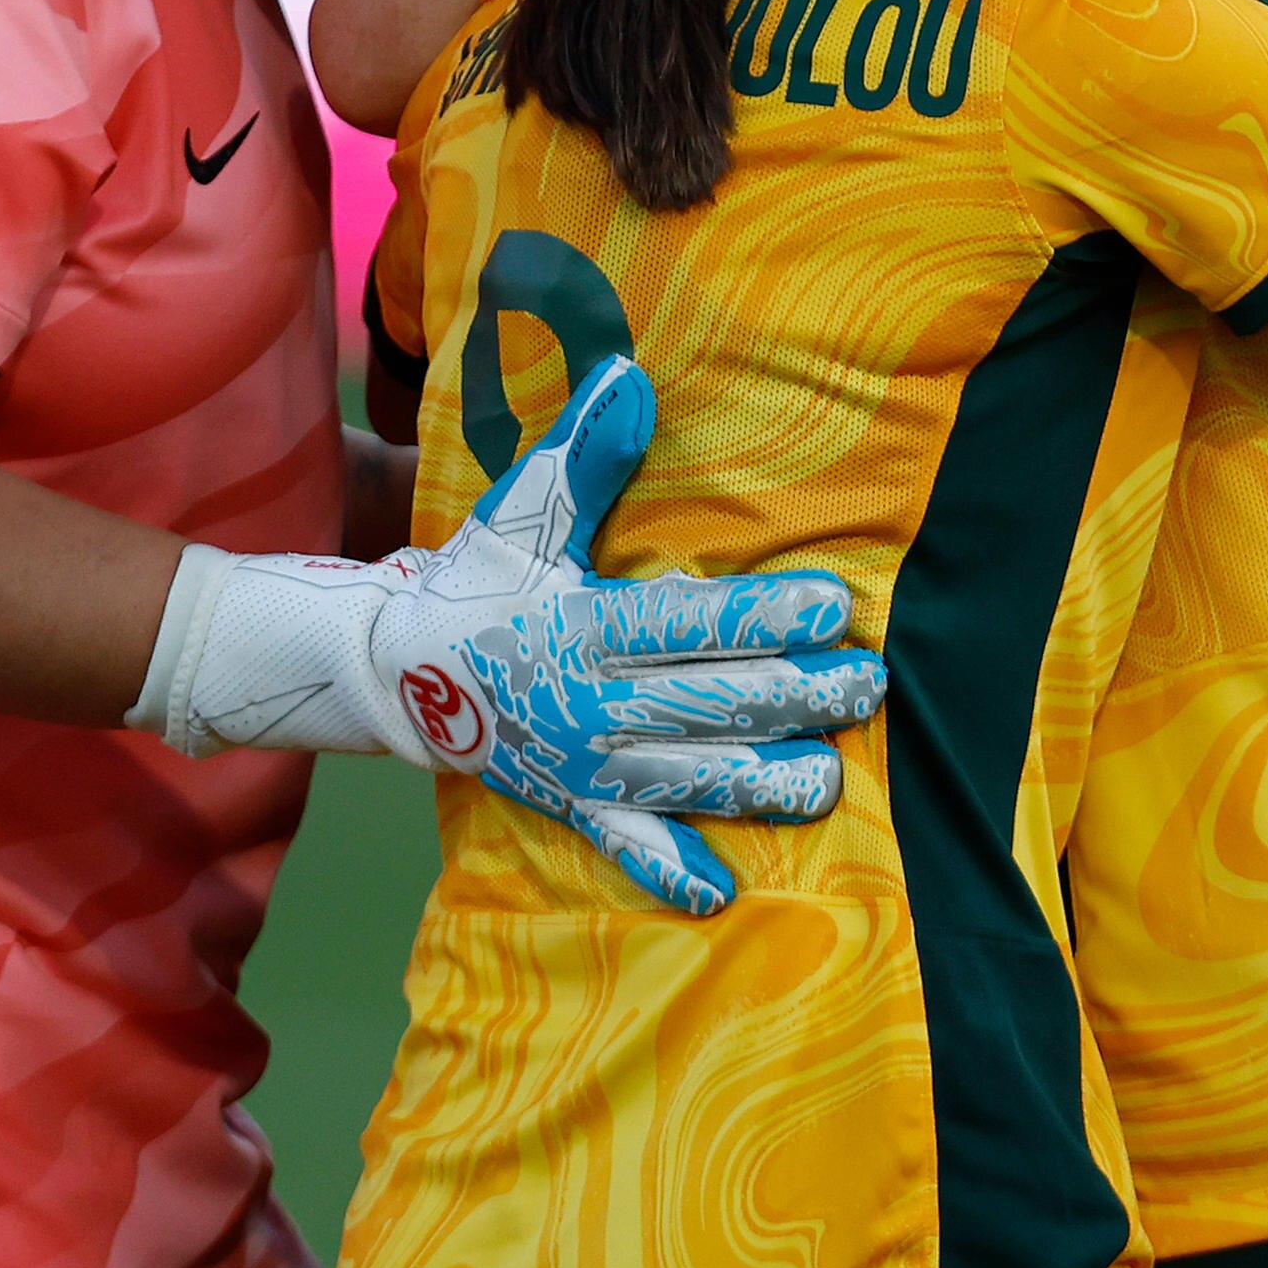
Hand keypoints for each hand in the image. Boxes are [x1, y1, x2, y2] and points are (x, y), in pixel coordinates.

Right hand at [140, 358, 883, 914]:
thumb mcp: (523, 511)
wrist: (399, 675)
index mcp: (582, 624)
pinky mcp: (574, 804)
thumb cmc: (478, 583)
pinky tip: (722, 890)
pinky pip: (627, 844)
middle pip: (707, 704)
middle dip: (796, 697)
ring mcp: (583, 762)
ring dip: (763, 781)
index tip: (834, 607)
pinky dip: (669, 870)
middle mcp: (589, 701)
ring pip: (688, 779)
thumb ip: (585, 452)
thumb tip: (633, 377)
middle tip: (869, 685)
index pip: (687, 623)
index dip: (762, 617)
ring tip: (830, 778)